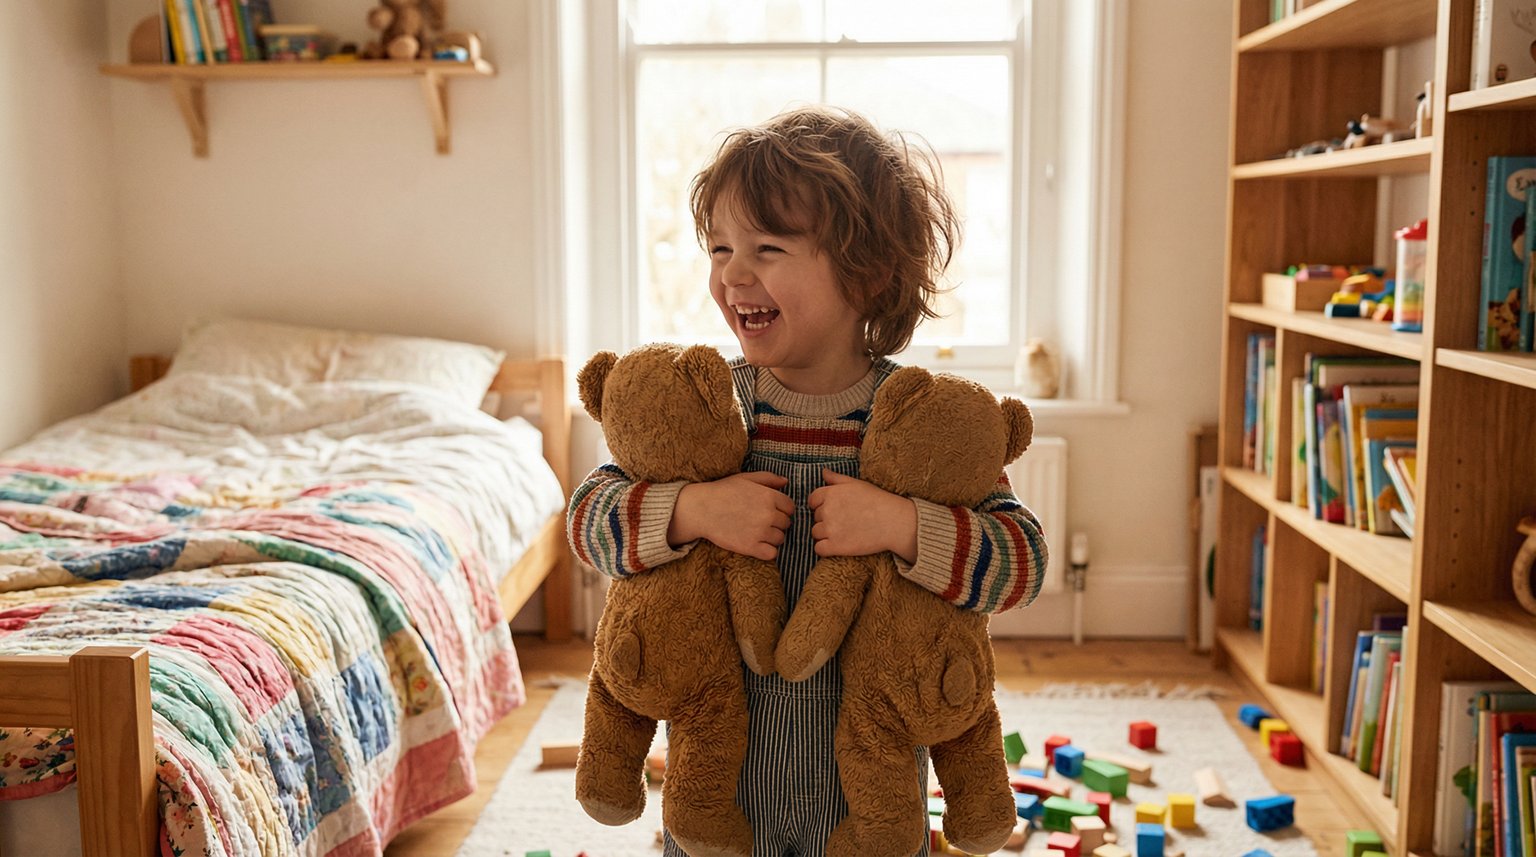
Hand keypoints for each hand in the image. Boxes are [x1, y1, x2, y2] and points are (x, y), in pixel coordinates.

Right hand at [669, 471, 793, 560]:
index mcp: (769, 496)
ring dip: (772, 537)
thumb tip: (786, 482)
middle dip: (776, 523)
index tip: (769, 510)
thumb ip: (768, 478)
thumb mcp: (745, 478)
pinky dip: (767, 551)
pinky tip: (756, 544)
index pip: (790, 507)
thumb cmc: (722, 491)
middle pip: (786, 523)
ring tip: (756, 532)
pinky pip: (772, 553)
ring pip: (780, 539)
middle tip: (760, 521)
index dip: (781, 509)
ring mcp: (760, 532)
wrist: (700, 509)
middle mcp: (768, 514)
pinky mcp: (751, 547)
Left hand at [807, 470, 917, 561]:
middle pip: (816, 517)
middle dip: (826, 520)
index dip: (821, 505)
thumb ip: (837, 479)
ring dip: (825, 535)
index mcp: (831, 493)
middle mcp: (827, 510)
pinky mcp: (835, 546)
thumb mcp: (857, 484)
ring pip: (815, 533)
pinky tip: (838, 545)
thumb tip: (823, 472)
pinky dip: (825, 549)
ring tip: (844, 534)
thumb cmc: (878, 501)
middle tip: (845, 522)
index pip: (813, 500)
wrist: (894, 522)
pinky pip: (819, 549)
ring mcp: (830, 529)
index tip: (834, 510)